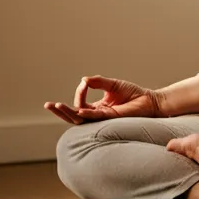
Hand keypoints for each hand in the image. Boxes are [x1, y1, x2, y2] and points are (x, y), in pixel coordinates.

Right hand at [44, 76, 160, 124]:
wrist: (149, 100)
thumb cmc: (133, 94)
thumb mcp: (113, 84)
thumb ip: (98, 82)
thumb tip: (84, 79)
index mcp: (98, 107)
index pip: (81, 103)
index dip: (79, 92)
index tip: (84, 83)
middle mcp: (98, 115)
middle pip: (75, 116)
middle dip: (61, 111)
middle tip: (48, 105)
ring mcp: (103, 118)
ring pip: (80, 119)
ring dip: (68, 113)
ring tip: (56, 106)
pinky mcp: (110, 118)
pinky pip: (94, 118)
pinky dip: (85, 113)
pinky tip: (78, 110)